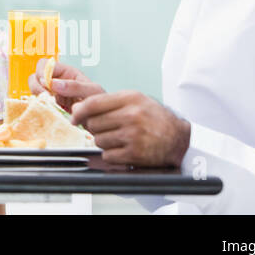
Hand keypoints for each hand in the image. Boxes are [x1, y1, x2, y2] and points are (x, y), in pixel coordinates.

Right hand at [29, 58, 104, 110]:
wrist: (102, 121)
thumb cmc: (100, 103)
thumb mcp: (92, 92)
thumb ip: (74, 86)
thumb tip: (53, 83)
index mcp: (66, 72)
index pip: (44, 64)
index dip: (42, 73)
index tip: (47, 85)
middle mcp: (56, 81)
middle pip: (35, 76)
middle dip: (37, 86)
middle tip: (47, 97)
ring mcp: (52, 94)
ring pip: (34, 89)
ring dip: (38, 96)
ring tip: (50, 105)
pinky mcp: (51, 106)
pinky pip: (39, 102)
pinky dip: (40, 105)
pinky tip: (50, 111)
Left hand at [72, 90, 190, 166]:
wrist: (179, 139)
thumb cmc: (155, 118)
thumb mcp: (135, 100)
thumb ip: (108, 101)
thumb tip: (78, 108)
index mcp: (130, 99)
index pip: (93, 103)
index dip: (79, 111)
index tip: (74, 116)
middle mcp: (131, 116)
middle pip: (93, 123)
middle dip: (93, 127)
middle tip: (105, 128)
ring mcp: (133, 136)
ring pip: (98, 140)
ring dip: (103, 141)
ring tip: (118, 138)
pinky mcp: (134, 154)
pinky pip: (107, 155)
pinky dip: (111, 154)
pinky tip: (123, 148)